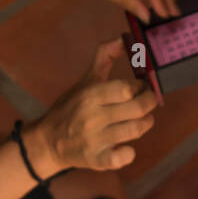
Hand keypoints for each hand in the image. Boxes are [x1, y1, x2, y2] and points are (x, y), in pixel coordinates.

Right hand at [29, 39, 157, 172]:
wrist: (47, 142)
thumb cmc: (71, 107)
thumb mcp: (86, 80)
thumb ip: (105, 56)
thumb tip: (124, 37)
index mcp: (90, 95)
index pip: (127, 88)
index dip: (140, 85)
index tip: (140, 85)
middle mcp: (93, 117)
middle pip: (138, 108)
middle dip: (150, 102)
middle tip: (148, 100)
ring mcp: (95, 140)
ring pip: (137, 129)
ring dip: (146, 122)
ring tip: (142, 118)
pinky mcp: (97, 160)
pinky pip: (123, 157)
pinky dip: (129, 152)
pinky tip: (126, 145)